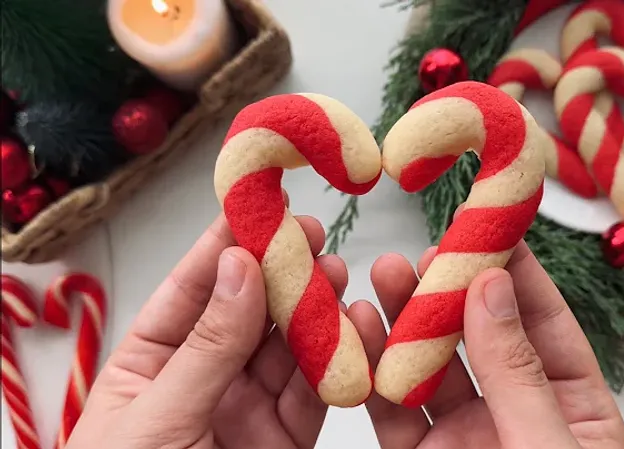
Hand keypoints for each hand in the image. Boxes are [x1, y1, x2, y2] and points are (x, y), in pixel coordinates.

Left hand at [67, 192, 346, 448]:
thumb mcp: (157, 418)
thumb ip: (206, 346)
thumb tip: (237, 267)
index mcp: (152, 363)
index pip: (193, 290)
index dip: (225, 245)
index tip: (259, 206)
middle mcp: (203, 379)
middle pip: (249, 312)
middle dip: (282, 272)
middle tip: (312, 237)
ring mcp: (246, 408)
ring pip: (289, 348)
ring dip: (315, 311)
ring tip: (338, 276)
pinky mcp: (284, 439)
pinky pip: (315, 394)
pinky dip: (338, 365)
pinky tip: (352, 333)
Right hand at [349, 240, 623, 447]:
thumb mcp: (548, 446)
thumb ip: (516, 372)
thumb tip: (492, 287)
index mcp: (574, 408)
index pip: (544, 324)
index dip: (517, 273)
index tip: (489, 226)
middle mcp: (517, 413)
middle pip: (479, 338)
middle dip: (448, 290)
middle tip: (424, 251)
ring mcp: (466, 436)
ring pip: (430, 367)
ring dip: (404, 320)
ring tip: (386, 274)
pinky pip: (392, 410)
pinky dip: (372, 371)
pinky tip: (361, 329)